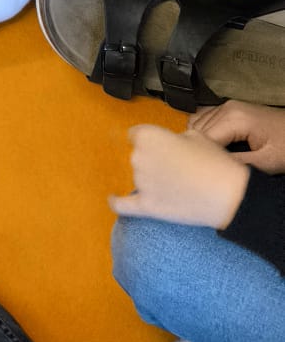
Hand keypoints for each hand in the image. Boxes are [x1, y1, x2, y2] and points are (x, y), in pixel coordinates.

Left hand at [111, 124, 249, 227]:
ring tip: (177, 186)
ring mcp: (140, 182)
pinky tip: (112, 198)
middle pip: (138, 156)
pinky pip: (122, 205)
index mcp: (147, 135)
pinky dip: (116, 202)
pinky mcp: (146, 206)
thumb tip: (170, 144)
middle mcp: (138, 157)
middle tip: (177, 169)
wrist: (228, 194)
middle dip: (153, 160)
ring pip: (138, 177)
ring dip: (151, 180)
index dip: (151, 141)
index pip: (137, 135)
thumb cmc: (214, 161)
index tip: (163, 148)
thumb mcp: (195, 136)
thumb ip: (174, 137)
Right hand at [190, 100, 284, 172]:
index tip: (202, 174)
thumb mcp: (266, 161)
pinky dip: (204, 133)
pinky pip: (205, 118)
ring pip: (197, 124)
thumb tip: (212, 170)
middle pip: (197, 131)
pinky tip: (213, 148)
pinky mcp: (229, 109)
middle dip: (200, 150)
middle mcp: (226, 108)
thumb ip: (237, 164)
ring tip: (211, 160)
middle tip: (208, 170)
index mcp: (234, 118)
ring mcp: (227, 106)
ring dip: (201, 142)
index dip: (201, 158)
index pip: (202, 139)